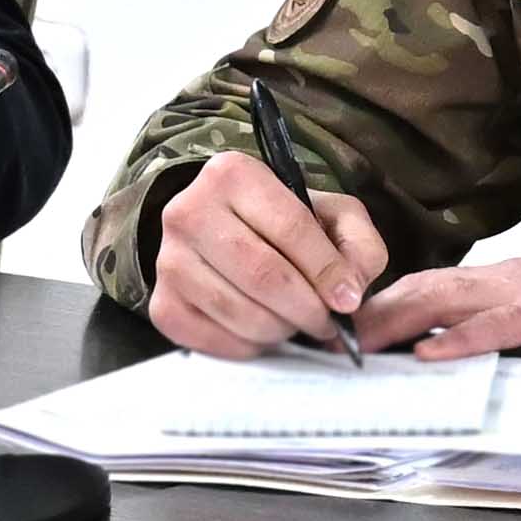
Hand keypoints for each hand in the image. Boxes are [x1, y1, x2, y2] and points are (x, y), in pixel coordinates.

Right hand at [151, 151, 393, 359]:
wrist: (225, 235)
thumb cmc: (285, 224)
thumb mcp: (332, 215)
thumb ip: (357, 243)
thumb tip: (347, 293)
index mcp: (233, 174)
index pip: (291, 228)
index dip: (328, 271)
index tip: (348, 299)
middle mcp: (189, 211)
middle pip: (263, 276)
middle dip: (307, 309)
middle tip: (326, 321)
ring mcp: (168, 260)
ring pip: (240, 313)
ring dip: (282, 329)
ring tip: (295, 321)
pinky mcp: (162, 304)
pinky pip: (215, 340)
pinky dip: (251, 346)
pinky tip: (262, 329)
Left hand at [358, 251, 520, 367]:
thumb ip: (502, 338)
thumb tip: (455, 364)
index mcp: (499, 282)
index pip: (427, 289)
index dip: (384, 306)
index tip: (347, 329)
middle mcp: (501, 279)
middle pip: (420, 288)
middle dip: (372, 311)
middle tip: (329, 337)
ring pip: (444, 300)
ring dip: (397, 321)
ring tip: (360, 344)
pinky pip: (495, 326)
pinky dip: (460, 340)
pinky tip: (430, 354)